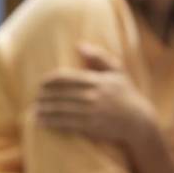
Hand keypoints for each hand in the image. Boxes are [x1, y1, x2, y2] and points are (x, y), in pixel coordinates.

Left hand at [34, 42, 153, 145]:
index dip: (50, 81)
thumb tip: (79, 45)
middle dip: (44, 97)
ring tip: (34, 111)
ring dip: (45, 110)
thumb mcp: (117, 71)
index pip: (66, 78)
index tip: (40, 84)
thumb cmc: (126, 95)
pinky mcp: (91, 127)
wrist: (139, 121)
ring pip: (61, 110)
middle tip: (34, 98)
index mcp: (96, 80)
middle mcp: (93, 95)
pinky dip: (52, 123)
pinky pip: (67, 124)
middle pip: (61, 95)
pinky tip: (42, 122)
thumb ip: (99, 57)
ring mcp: (92, 112)